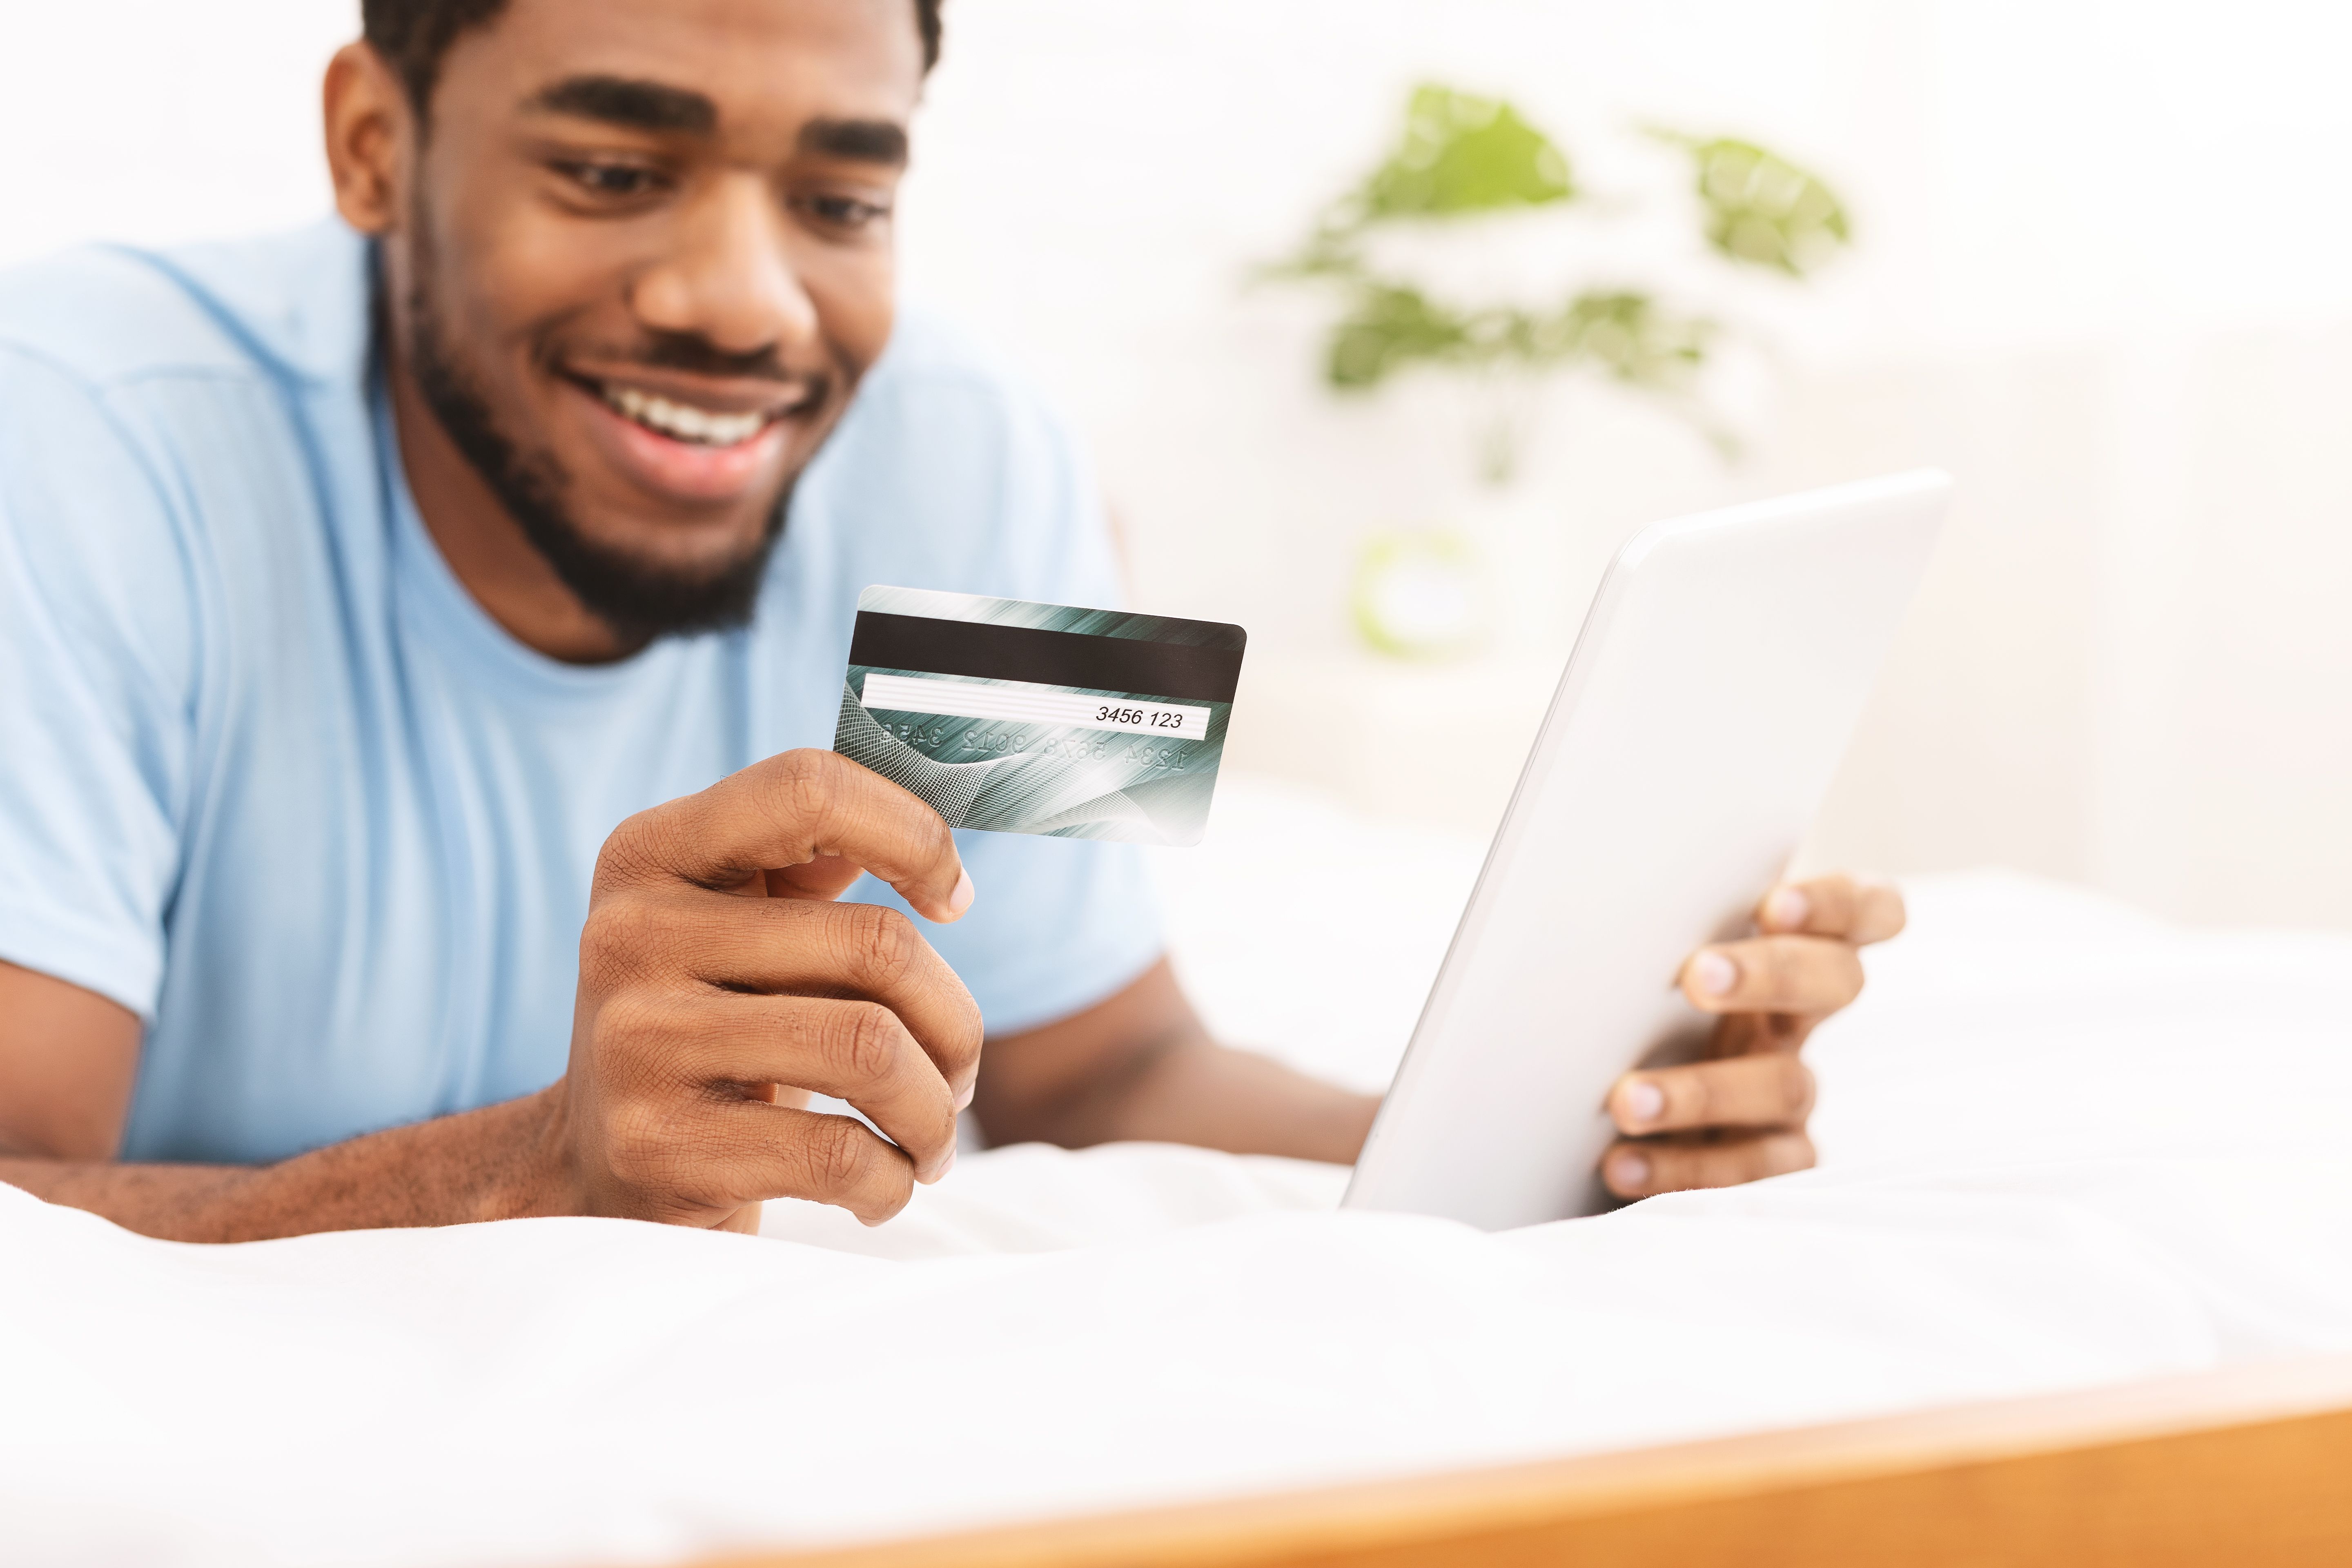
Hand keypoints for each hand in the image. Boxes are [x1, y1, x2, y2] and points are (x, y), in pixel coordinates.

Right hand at [546, 750, 981, 1232]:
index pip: (807, 788)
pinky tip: (882, 1184)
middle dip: (955, 1024)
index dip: (914, 836)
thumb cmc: (712, 1026)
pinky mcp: (655, 1146)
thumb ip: (813, 858)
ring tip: (932, 1138)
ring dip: (936, 1111)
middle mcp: (630, 933)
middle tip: (959, 1072)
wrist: (594, 1167)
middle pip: (877, 945)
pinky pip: (837, 1155)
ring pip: (870, 1050)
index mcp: (653, 852)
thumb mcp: (736, 923)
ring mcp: (636, 1040)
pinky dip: (892, 1180)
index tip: (955, 898)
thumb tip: (943, 854)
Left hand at [1599, 874, 1905, 1199]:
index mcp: (1791, 948)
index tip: (1773, 905)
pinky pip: (1751, 1168)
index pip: (1864, 910)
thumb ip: (1660, 919)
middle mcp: (1800, 1016)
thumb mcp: (1656, 953)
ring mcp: (1790, 1090)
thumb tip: (1584, 866)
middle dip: (1773, 975)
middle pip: (1837, 982)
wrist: (1610, 1094)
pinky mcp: (1772, 1157)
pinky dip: (1684, 1169)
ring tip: (1625, 1101)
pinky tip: (1621, 1165)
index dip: (1838, 904)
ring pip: (1785, 1085)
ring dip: (1704, 1092)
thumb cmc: (1636, 996)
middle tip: (1696, 976)